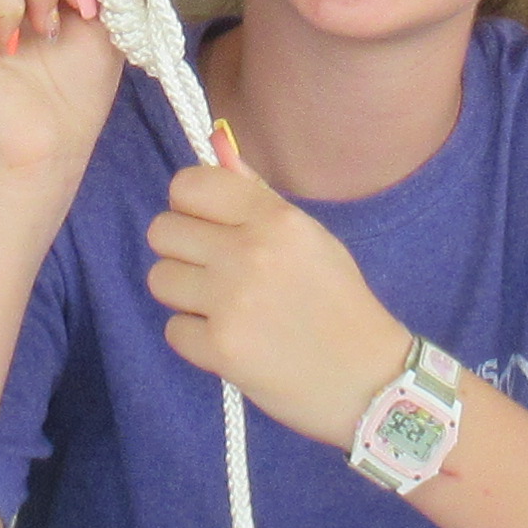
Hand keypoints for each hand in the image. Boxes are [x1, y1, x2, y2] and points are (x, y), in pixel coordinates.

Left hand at [145, 160, 410, 449]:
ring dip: (184, 294)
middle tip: (214, 272)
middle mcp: (250, 253)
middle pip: (162, 230)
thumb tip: (215, 146)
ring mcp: (232, 303)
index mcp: (276, 219)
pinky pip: (173, 329)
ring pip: (159, 278)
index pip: (189, 185)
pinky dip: (196, 338)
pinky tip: (232, 340)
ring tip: (224, 307)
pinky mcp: (220, 349)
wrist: (369, 381)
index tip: (207, 225)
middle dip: (182, 251)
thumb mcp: (310, 238)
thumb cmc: (341, 304)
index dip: (189, 205)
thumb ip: (256, 195)